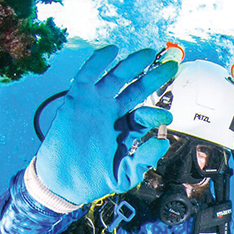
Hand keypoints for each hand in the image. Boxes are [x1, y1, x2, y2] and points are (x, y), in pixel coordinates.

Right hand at [35, 46, 176, 205]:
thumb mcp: (125, 175)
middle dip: (154, 78)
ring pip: (116, 78)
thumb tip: (162, 141)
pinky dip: (98, 61)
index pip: (145, 115)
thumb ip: (144, 160)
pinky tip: (112, 50)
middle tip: (171, 66)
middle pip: (137, 90)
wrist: (62, 183)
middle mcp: (113, 114)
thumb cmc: (93, 180)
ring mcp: (95, 105)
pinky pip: (87, 76)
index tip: (165, 117)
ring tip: (149, 53)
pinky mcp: (77, 100)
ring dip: (132, 64)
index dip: (157, 113)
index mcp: (126, 131)